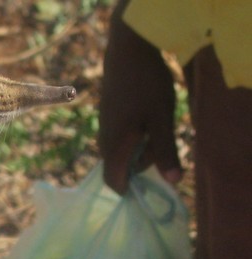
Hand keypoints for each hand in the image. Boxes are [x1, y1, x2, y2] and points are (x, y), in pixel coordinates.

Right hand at [99, 0, 181, 192]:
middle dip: (139, 164)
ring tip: (155, 126)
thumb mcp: (162, 119)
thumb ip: (165, 152)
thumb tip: (174, 181)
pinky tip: (146, 116)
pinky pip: (117, 138)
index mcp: (115, 146)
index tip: (144, 187)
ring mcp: (103, 127)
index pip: (113, 181)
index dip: (127, 190)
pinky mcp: (106, 116)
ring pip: (119, 151)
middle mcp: (104, 140)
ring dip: (138, 148)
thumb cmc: (147, 85)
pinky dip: (133, 136)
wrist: (127, 49)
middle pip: (119, 167)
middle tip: (159, 143)